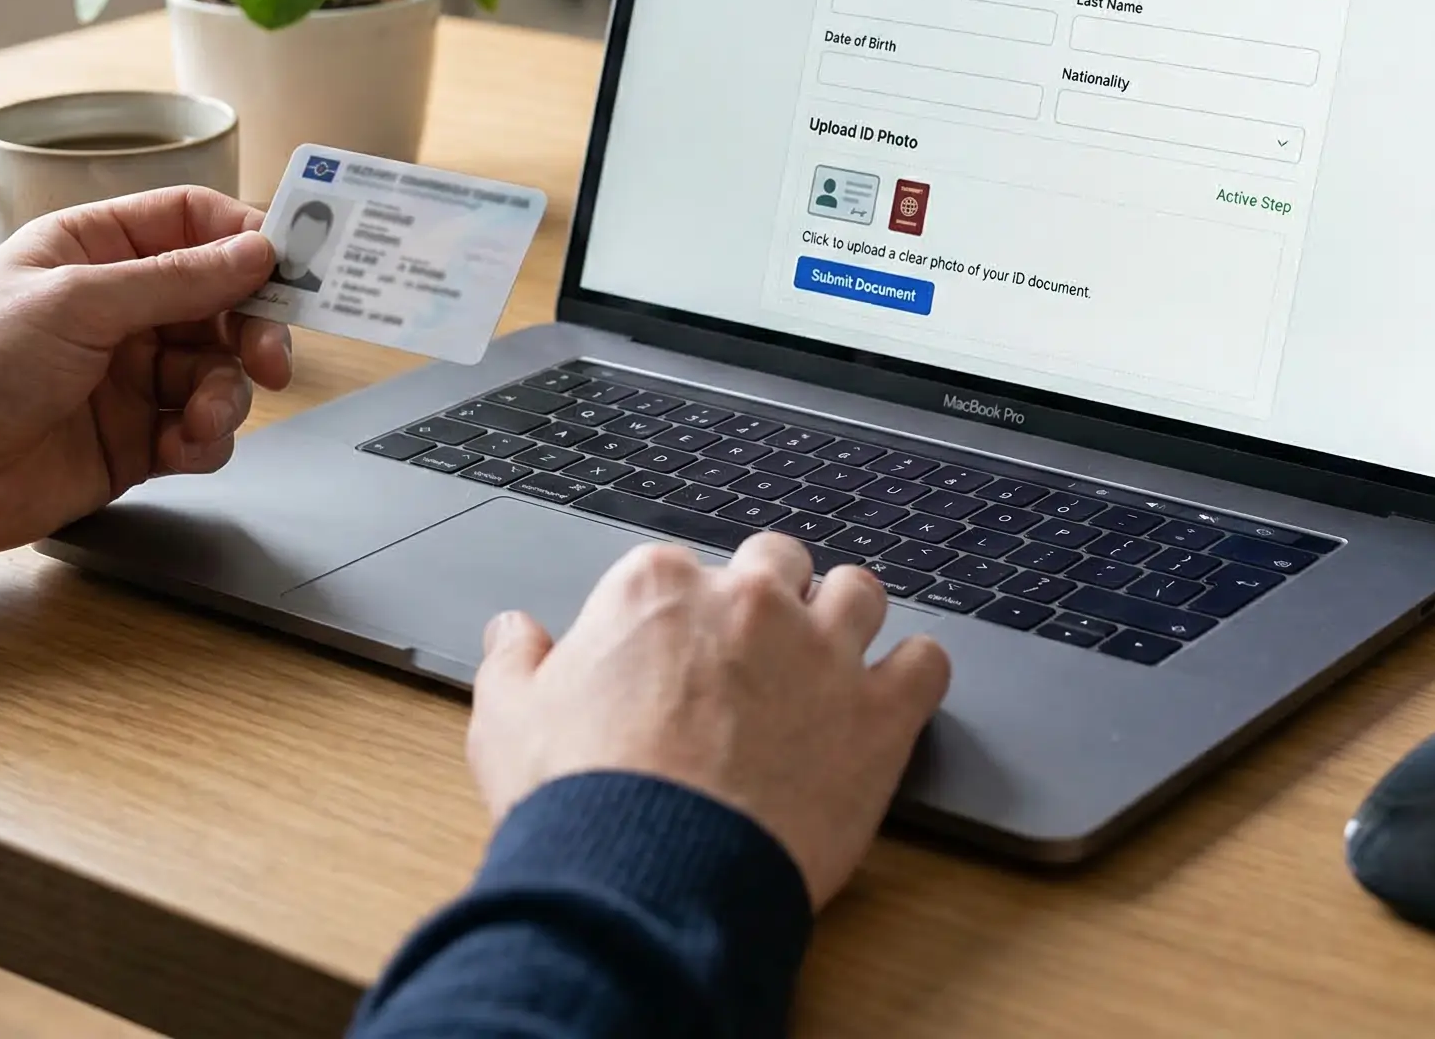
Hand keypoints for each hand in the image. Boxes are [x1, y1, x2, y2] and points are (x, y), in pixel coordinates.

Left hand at [0, 185, 292, 557]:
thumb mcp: (78, 302)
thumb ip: (177, 279)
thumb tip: (257, 250)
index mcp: (97, 249)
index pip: (195, 222)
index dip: (248, 237)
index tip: (297, 265)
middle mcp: (121, 307)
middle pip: (225, 300)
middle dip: (256, 328)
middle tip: (272, 359)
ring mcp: (131, 375)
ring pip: (220, 371)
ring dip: (226, 395)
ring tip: (200, 418)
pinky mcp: (135, 439)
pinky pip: (200, 431)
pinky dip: (205, 440)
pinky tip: (180, 448)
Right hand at [469, 532, 950, 908]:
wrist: (648, 874)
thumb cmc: (580, 798)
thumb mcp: (508, 720)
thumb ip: (514, 661)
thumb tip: (514, 631)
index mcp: (657, 587)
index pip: (683, 566)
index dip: (683, 612)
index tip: (680, 652)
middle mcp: (746, 600)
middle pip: (778, 561)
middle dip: (771, 595)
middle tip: (758, 650)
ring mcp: (820, 651)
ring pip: (859, 592)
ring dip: (847, 618)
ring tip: (834, 658)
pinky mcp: (877, 714)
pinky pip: (925, 664)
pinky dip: (914, 674)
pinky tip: (896, 694)